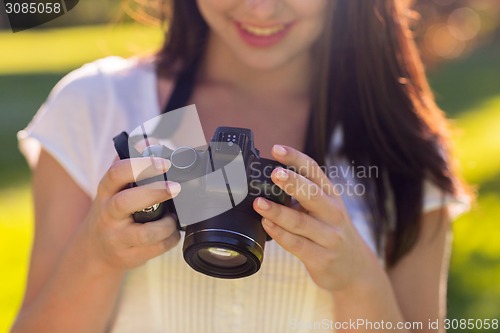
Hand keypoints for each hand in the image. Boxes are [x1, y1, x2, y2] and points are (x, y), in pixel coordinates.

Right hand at [80, 157, 180, 271]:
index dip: (140, 165)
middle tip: (176, 187)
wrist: (95, 251)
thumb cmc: (112, 211)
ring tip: (174, 218)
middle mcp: (108, 214)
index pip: (116, 173)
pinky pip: (156, 249)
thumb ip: (129, 162)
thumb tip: (152, 139)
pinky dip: (170, 240)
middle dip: (154, 193)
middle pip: (126, 202)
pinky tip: (172, 232)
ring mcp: (117, 238)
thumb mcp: (113, 187)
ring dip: (166, 225)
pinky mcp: (128, 256)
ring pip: (145, 233)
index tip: (164, 162)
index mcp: (106, 191)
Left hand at [253, 145, 380, 292]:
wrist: (355, 269)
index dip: (295, 158)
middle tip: (274, 173)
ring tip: (259, 203)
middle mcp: (333, 213)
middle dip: (292, 182)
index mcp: (331, 195)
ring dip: (278, 212)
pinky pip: (297, 244)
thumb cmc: (331, 232)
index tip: (277, 149)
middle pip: (312, 194)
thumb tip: (266, 181)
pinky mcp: (321, 258)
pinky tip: (267, 225)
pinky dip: (280, 234)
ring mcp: (329, 237)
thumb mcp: (324, 209)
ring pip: (301, 222)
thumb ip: (302, 196)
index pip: (313, 170)